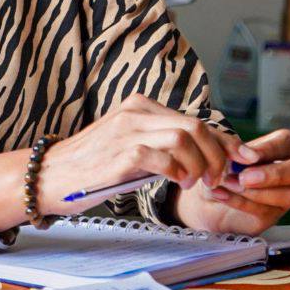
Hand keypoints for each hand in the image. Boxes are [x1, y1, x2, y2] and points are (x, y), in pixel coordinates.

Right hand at [37, 94, 255, 213]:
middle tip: (220, 177)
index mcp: (141, 107)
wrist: (48, 176)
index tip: (241, 157)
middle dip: (217, 154)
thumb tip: (205, 160)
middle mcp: (136, 112)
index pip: (194, 119)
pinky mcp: (120, 153)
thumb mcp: (132, 150)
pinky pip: (162, 156)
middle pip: (195, 125)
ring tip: (198, 182)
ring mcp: (128, 130)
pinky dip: (178, 170)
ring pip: (184, 137)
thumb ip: (162, 148)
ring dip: (200, 163)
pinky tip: (180, 182)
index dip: (223, 139)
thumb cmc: (92, 167)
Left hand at [174, 129, 289, 234]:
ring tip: (229, 184)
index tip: (249, 155)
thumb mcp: (220, 148)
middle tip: (245, 177)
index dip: (270, 149)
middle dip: (275, 174)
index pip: (288, 141)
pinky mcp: (274, 215)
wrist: (205, 192)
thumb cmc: (220, 163)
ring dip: (257, 192)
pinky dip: (241, 202)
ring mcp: (287, 194)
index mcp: (285, 145)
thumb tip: (249, 154)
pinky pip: (267, 211)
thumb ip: (233, 146)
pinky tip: (221, 194)